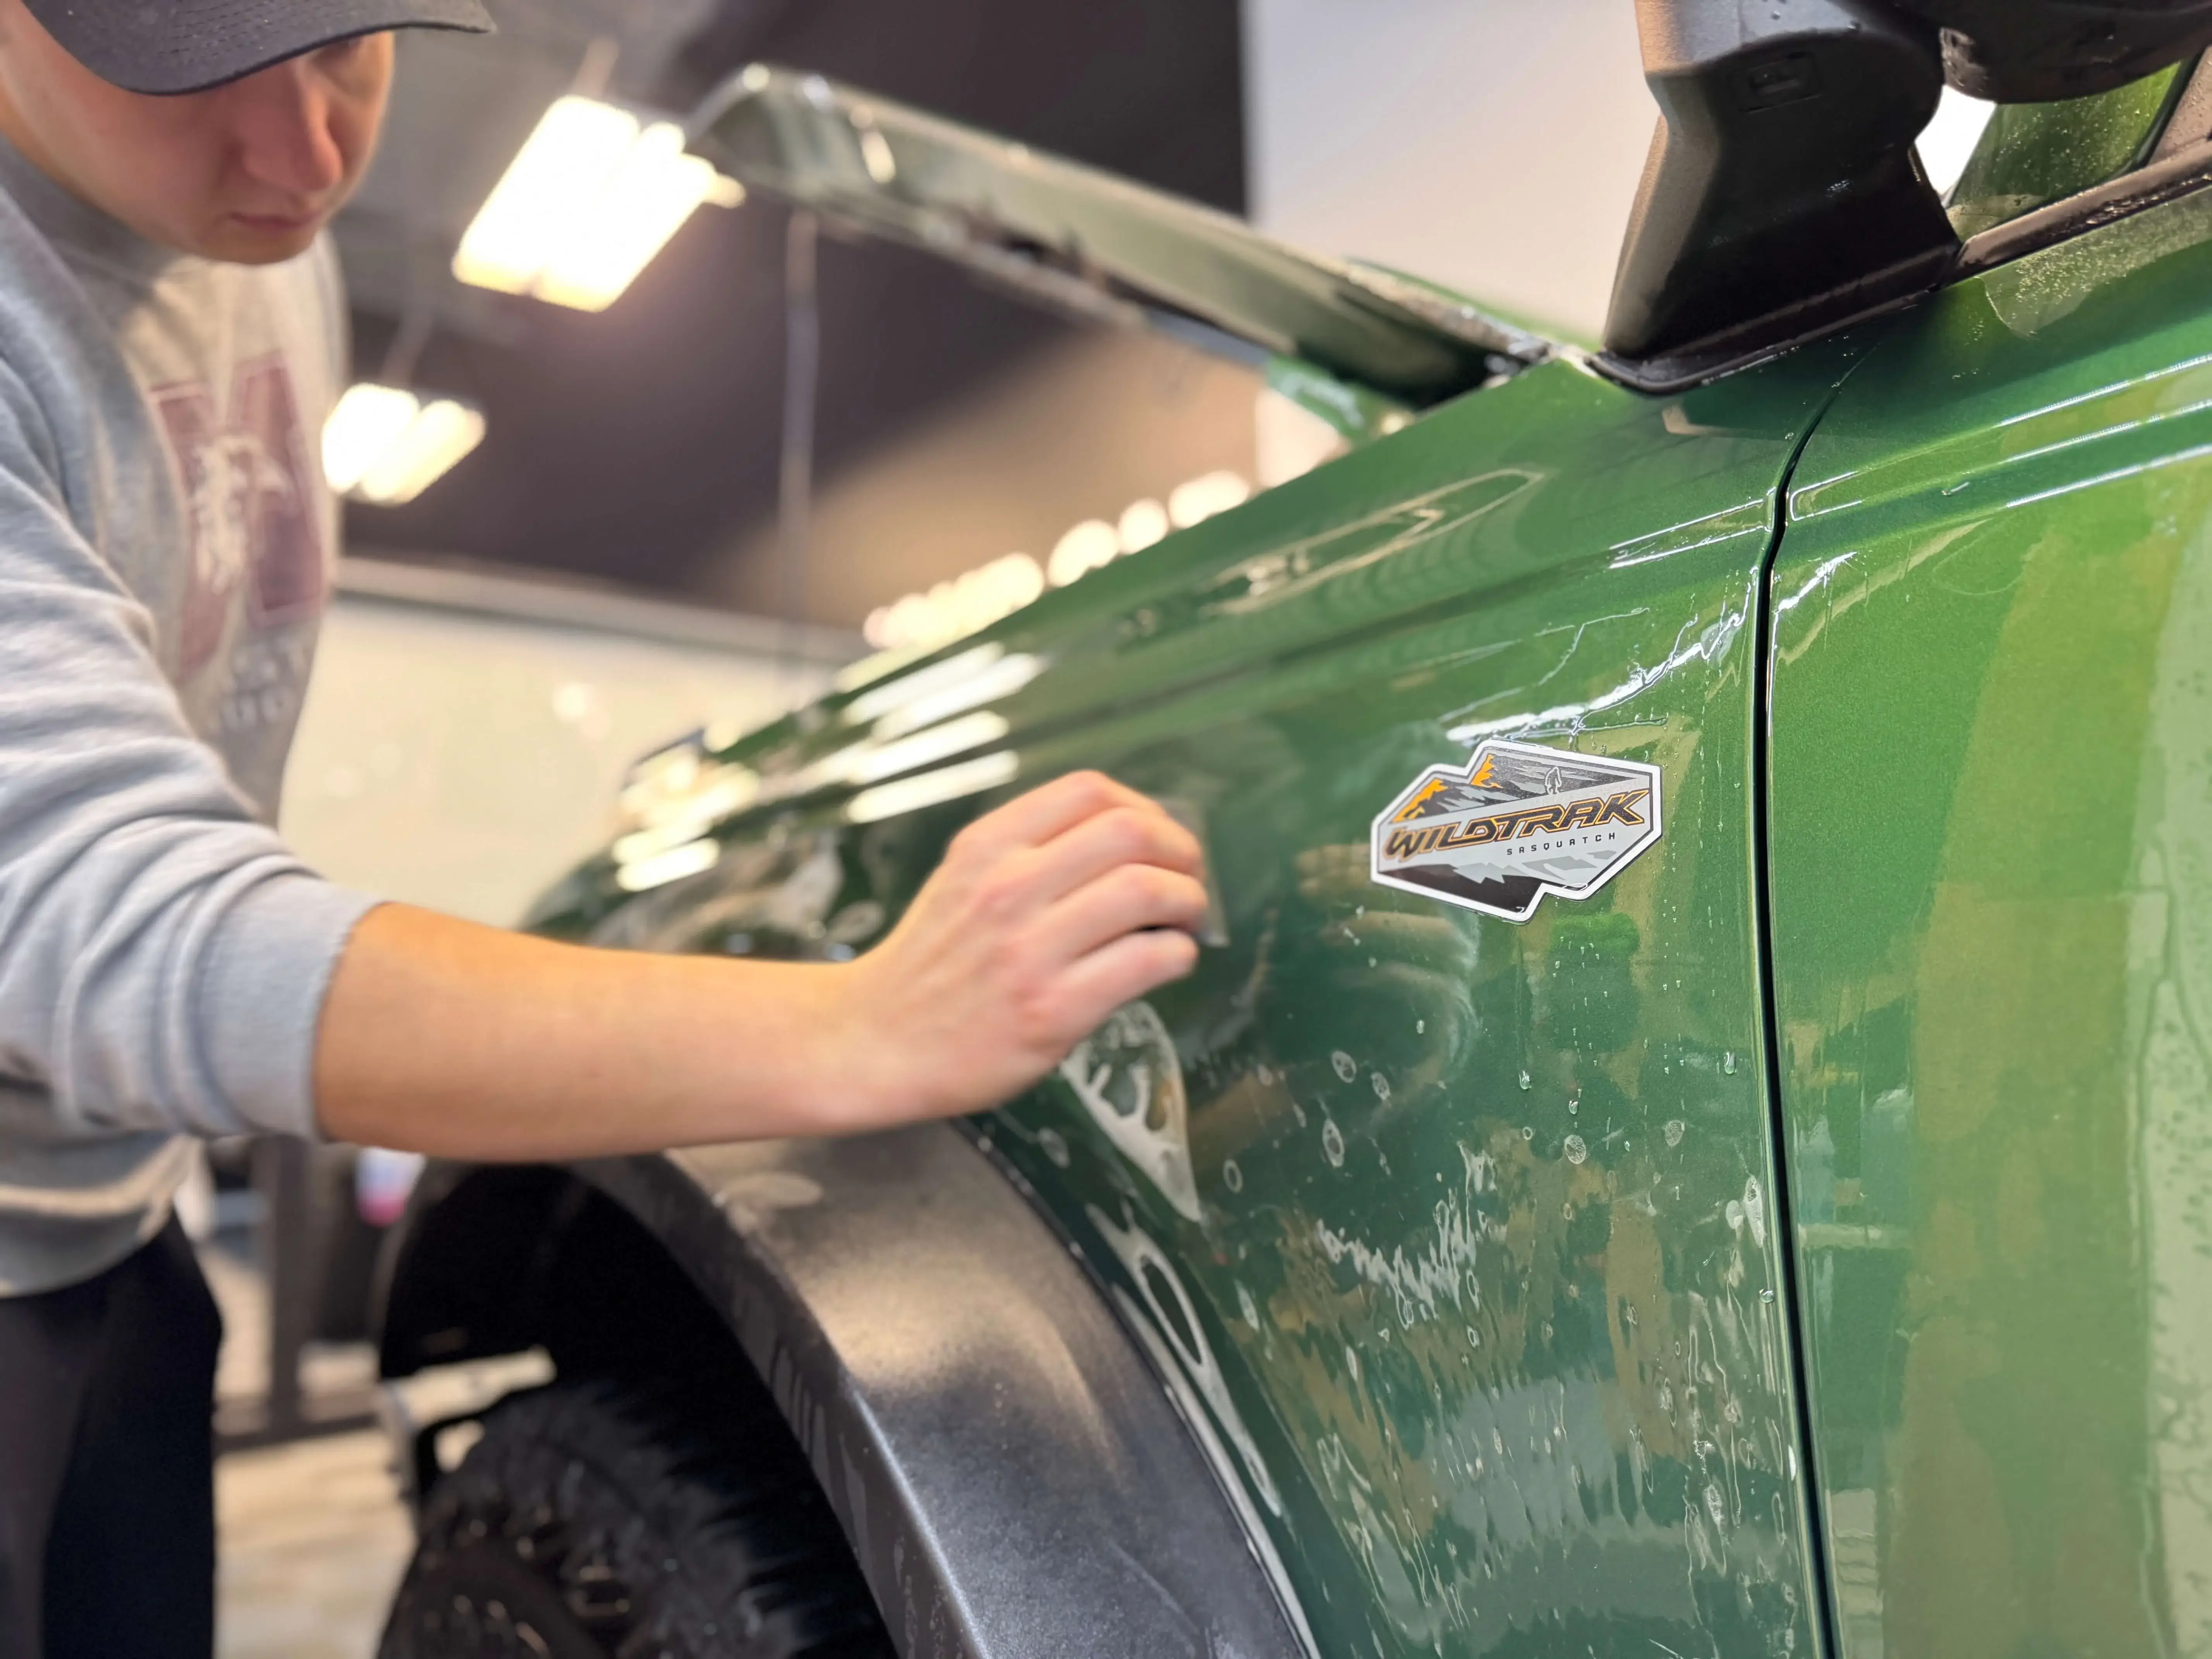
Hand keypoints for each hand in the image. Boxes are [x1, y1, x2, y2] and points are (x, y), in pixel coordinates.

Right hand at [823, 772, 1208, 1129]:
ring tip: (1185, 919)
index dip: (1145, 808)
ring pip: (1146, 891)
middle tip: (1189, 876)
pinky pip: (1146, 961)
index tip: (1159, 836)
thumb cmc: (932, 962)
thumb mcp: (963, 879)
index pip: (1089, 791)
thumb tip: (1131, 838)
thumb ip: (1029, 850)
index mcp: (987, 846)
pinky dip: (1178, 954)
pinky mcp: (1053, 1010)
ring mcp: (1030, 950)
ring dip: (1188, 900)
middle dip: (1180, 851)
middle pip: (1129, 833)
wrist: (877, 1041)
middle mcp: (1008, 887)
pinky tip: (1170, 960)